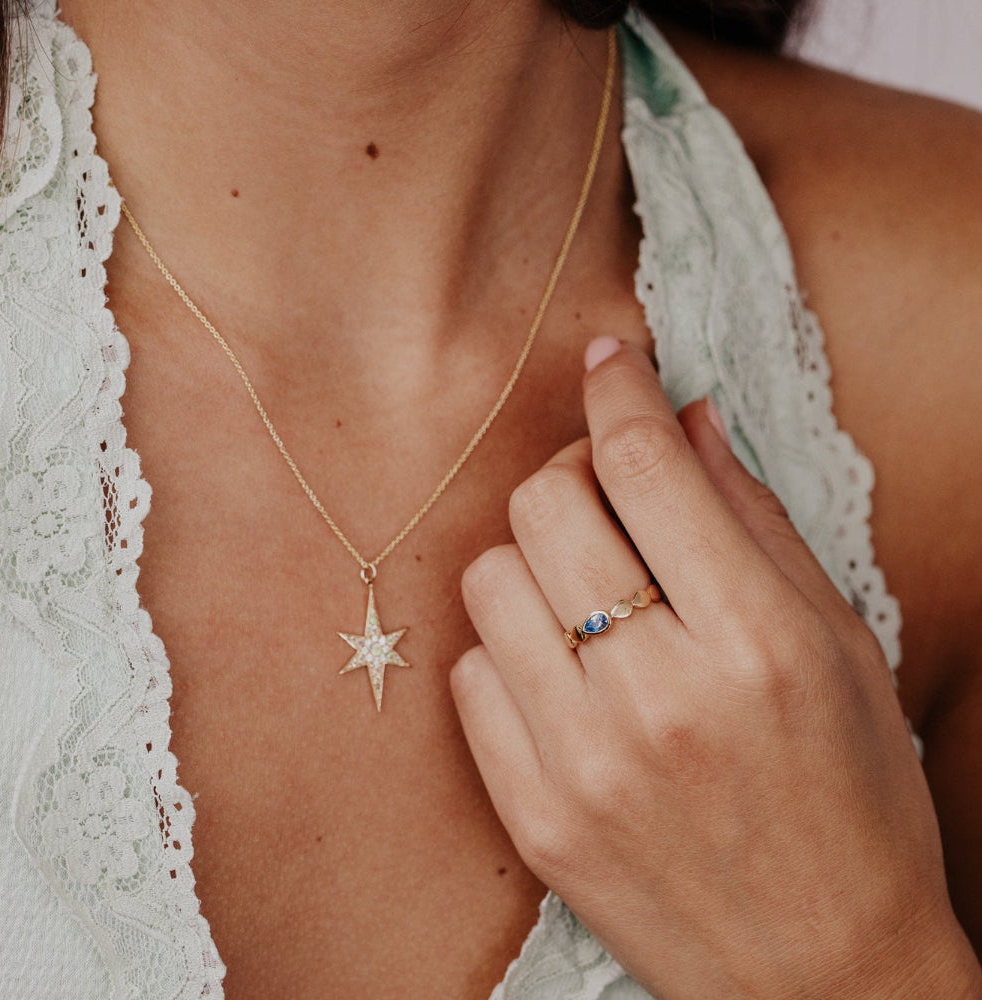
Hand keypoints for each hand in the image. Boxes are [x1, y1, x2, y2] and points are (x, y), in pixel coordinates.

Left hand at [452, 339, 981, 999]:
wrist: (820, 974)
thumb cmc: (853, 801)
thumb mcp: (838, 646)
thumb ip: (754, 520)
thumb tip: (688, 418)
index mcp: (753, 641)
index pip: (645, 464)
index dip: (618, 389)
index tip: (609, 359)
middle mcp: (655, 695)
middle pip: (545, 504)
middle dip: (571, 472)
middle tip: (605, 491)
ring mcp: (578, 760)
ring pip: (488, 577)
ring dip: (532, 558)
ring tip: (583, 588)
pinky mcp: (529, 814)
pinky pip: (468, 674)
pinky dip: (507, 648)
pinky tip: (560, 670)